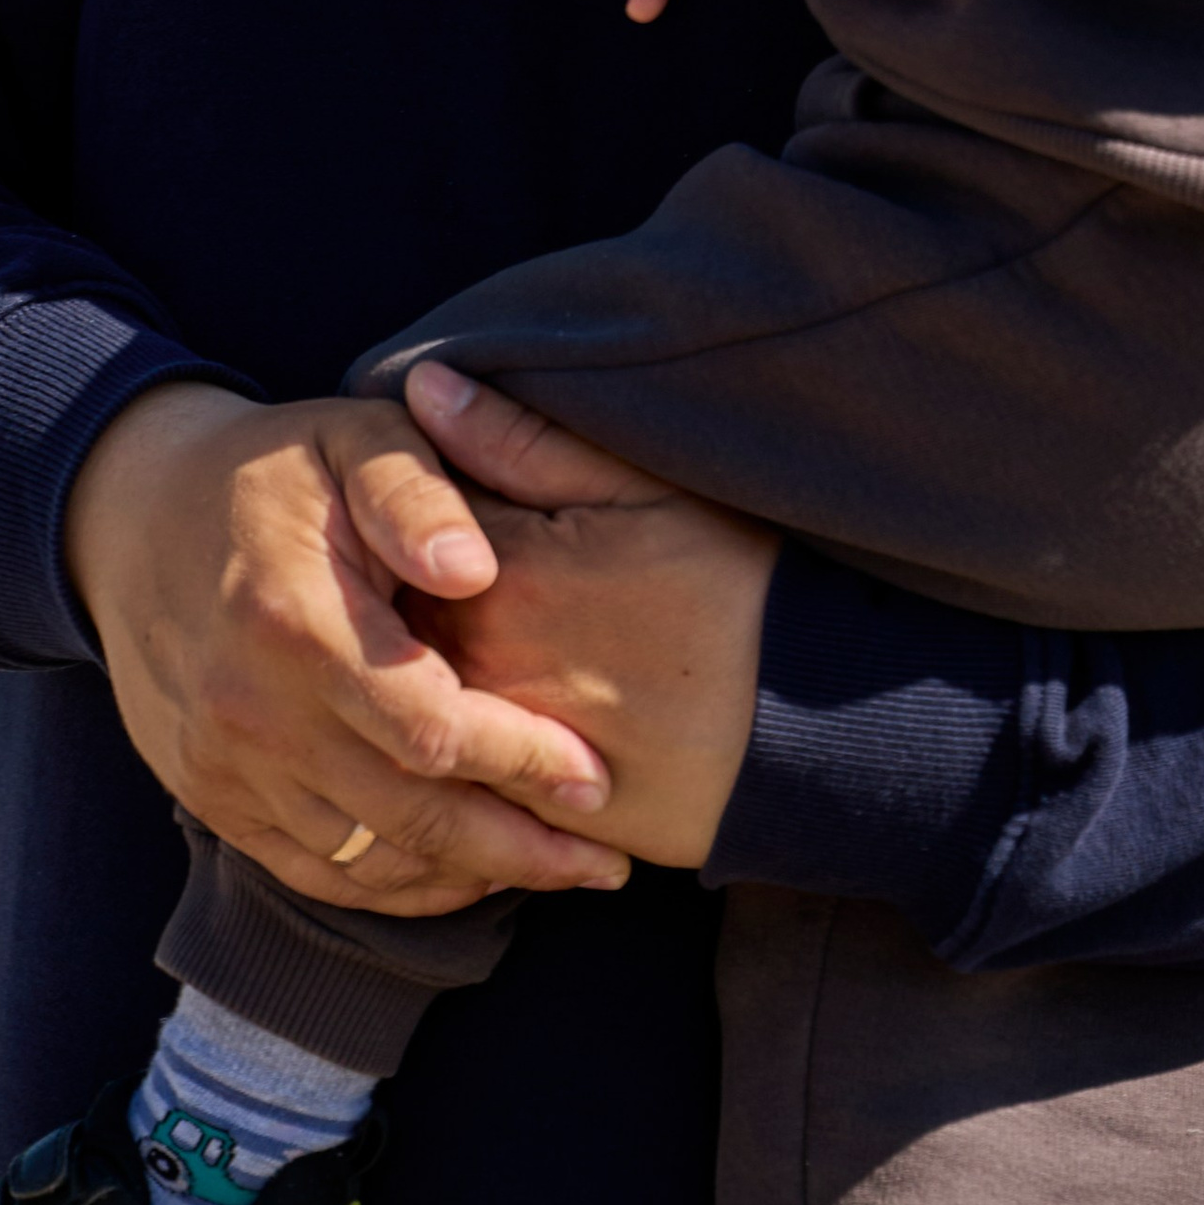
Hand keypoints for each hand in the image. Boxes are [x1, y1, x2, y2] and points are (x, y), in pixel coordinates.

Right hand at [63, 379, 635, 917]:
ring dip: (468, 876)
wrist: (132, 513)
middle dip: (518, 850)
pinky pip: (314, 873)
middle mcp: (252, 713)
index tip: (598, 780)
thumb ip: (417, 493)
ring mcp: (224, 767)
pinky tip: (462, 873)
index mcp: (295, 624)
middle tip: (605, 863)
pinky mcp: (211, 798)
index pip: (429, 729)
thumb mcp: (353, 438)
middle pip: (406, 819)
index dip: (520, 763)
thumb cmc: (276, 468)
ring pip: (365, 862)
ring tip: (554, 868)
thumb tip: (476, 569)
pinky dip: (395, 887)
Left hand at [405, 362, 776, 870]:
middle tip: (468, 583)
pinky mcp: (522, 816)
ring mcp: (495, 752)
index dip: (417, 513)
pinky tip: (483, 721)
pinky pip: (448, 784)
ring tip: (486, 646)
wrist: (812, 721)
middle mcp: (477, 671)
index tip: (449, 512)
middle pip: (391, 622)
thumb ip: (521, 440)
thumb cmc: (736, 587)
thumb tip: (425, 387)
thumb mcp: (641, 487)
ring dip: (414, 675)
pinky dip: (446, 755)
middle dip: (400, 595)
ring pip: (414, 704)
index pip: (402, 529)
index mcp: (496, 577)